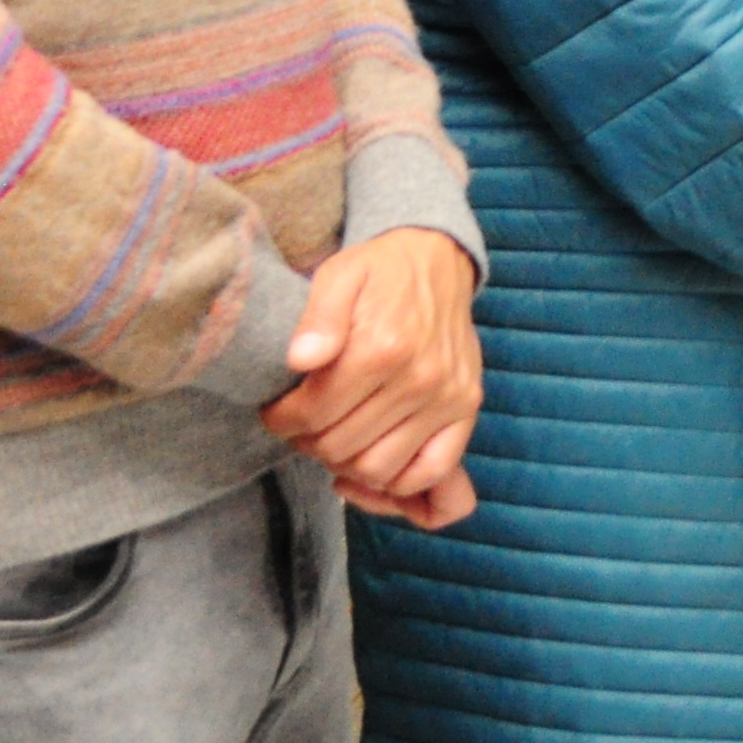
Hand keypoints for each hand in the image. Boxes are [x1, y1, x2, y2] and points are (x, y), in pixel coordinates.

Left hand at [264, 227, 481, 531]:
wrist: (437, 261)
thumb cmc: (380, 273)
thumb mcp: (340, 275)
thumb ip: (318, 317)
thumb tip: (300, 360)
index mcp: (383, 347)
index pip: (314, 414)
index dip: (282, 420)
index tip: (276, 412)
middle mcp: (420, 378)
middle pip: (341, 447)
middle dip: (308, 442)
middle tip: (301, 425)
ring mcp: (447, 398)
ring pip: (378, 468)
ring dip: (345, 463)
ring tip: (333, 438)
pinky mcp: (466, 409)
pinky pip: (430, 471)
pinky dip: (396, 481)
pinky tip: (370, 461)